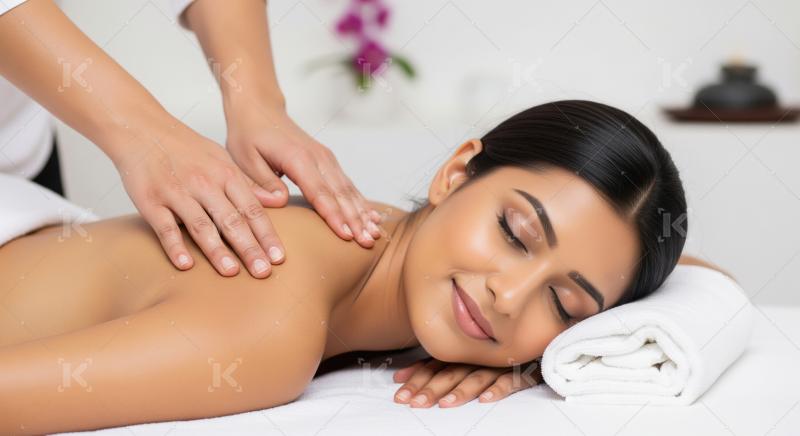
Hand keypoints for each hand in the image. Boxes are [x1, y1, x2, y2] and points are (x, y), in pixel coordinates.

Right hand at [118, 124, 284, 278]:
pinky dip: (175, 246)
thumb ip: (248, 184)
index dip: (267, 235)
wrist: (142, 129)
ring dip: (217, 250)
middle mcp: (204, 184)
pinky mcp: (151, 201)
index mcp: (226, 175)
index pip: (252, 210)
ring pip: (201, 225)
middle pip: (231, 220)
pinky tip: (186, 265)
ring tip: (231, 273)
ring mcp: (177, 192)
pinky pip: (164, 227)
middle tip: (263, 273)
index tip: (279, 258)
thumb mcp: (223, 160)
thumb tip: (278, 202)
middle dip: (249, 248)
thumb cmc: (187, 149)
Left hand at [225, 104, 382, 247]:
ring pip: (348, 190)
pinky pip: (347, 184)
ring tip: (375, 234)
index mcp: (297, 158)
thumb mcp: (244, 159)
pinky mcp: (328, 161)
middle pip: (340, 193)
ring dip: (363, 213)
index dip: (334, 216)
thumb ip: (262, 182)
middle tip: (368, 242)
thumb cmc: (249, 135)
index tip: (346, 235)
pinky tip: (372, 217)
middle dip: (356, 220)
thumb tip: (281, 201)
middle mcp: (318, 157)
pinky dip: (360, 202)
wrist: (259, 109)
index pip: (319, 192)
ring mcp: (326, 158)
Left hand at [392, 358, 541, 407]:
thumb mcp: (458, 361)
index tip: (401, 394)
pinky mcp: (519, 371)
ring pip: (476, 378)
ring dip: (461, 391)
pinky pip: (509, 381)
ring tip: (446, 403)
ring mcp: (497, 365)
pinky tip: (485, 399)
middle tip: (416, 402)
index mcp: (460, 355)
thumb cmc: (489, 355)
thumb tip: (399, 377)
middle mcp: (475, 358)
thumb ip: (431, 368)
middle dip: (432, 388)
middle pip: (451, 374)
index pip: (434, 367)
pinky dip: (498, 389)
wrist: (531, 342)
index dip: (417, 380)